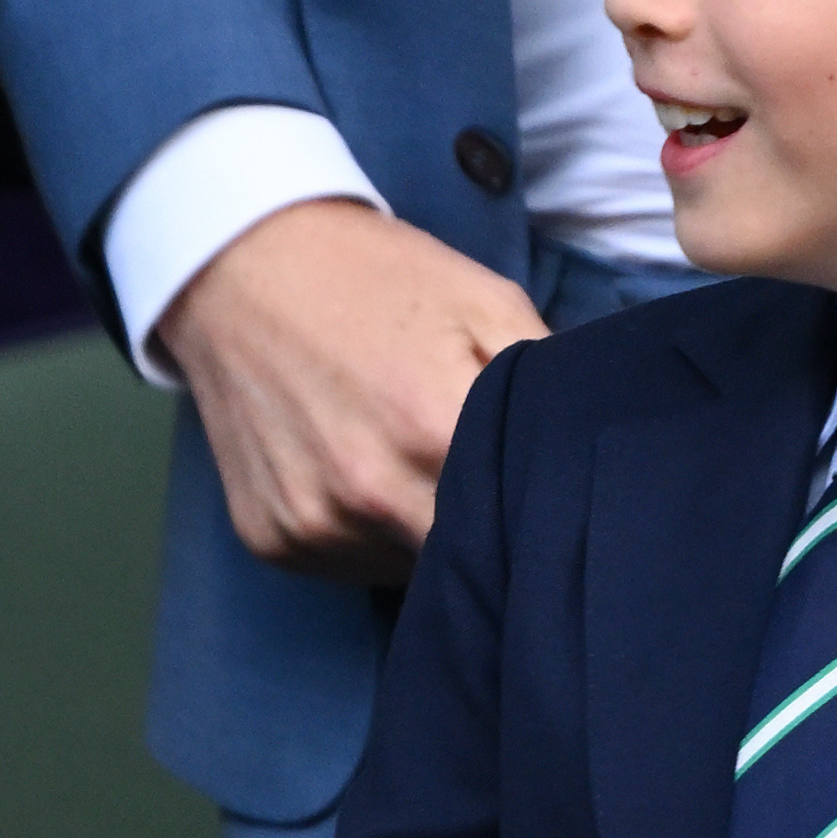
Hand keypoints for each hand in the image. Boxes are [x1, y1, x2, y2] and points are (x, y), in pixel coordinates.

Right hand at [153, 200, 547, 583]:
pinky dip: (365, 536)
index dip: (539, 517)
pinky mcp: (271, 539)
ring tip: (412, 466)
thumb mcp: (485, 301)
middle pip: (463, 562)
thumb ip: (549, 379)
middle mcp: (368, 492)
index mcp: (434, 430)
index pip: (520, 527)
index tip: (544, 497)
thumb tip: (596, 445)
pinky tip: (361, 475)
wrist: (240, 264)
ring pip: (404, 572)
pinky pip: (344, 564)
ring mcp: (312, 524)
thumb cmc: (374, 278)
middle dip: (486, 534)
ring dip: (422, 537)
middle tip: (485, 484)